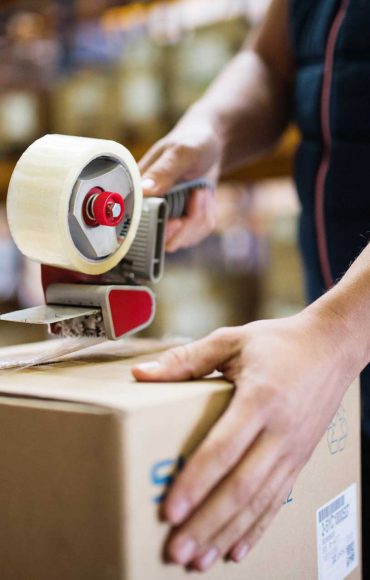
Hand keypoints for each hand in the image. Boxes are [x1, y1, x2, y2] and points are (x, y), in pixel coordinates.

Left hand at [132, 310, 356, 571]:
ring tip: (198, 561)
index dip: (196, 482)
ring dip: (227, 533)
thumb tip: (141, 374)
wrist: (332, 347)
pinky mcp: (299, 458)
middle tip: (176, 552)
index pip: (223, 448)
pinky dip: (257, 528)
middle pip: (241, 486)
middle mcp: (279, 430)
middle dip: (207, 522)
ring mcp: (293, 449)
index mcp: (260, 398)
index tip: (170, 511)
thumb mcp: (231, 340)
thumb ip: (186, 359)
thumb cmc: (278, 342)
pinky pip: (277, 499)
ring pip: (259, 501)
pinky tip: (237, 549)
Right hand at [139, 119, 221, 251]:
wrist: (212, 144)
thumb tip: (144, 190)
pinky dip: (206, 217)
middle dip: (187, 224)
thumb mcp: (180, 152)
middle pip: (163, 241)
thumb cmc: (193, 141)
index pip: (138, 227)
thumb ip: (163, 171)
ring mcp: (166, 217)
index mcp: (138, 191)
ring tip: (201, 192)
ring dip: (200, 217)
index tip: (177, 220)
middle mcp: (148, 208)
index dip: (158, 231)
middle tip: (197, 196)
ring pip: (182, 240)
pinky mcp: (182, 223)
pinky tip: (205, 198)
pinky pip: (196, 235)